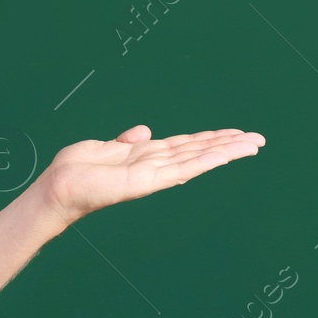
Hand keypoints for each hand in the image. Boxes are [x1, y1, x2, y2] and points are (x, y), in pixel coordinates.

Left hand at [36, 125, 264, 225]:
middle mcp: (155, 165)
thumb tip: (145, 130)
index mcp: (146, 156)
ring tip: (253, 144)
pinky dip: (205, 160)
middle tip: (258, 139)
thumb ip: (127, 141)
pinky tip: (225, 154)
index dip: (211, 139)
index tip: (235, 133)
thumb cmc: (77, 170)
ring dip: (226, 151)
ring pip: (198, 159)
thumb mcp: (104, 147)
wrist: (60, 187)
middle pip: (199, 151)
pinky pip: (183, 168)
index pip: (186, 145)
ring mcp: (155, 174)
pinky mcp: (148, 181)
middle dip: (228, 144)